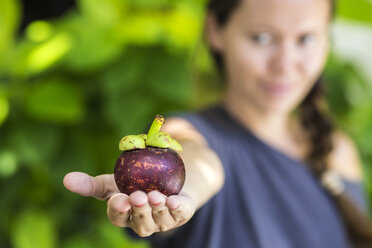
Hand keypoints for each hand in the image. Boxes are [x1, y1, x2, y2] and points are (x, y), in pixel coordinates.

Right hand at [63, 172, 194, 236]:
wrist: (165, 178)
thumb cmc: (133, 183)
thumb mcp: (111, 182)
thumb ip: (91, 184)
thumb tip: (66, 179)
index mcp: (125, 215)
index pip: (118, 216)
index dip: (118, 210)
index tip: (118, 199)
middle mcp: (143, 222)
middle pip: (140, 222)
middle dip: (139, 211)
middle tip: (137, 197)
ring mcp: (163, 221)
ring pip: (159, 220)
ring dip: (157, 209)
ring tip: (154, 195)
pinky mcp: (180, 213)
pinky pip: (180, 214)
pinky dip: (177, 208)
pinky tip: (173, 200)